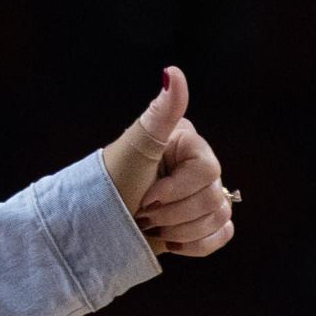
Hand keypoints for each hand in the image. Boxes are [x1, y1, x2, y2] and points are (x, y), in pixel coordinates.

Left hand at [101, 66, 235, 257]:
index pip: (208, 171)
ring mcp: (201, 194)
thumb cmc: (107, 184)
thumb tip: (173, 71)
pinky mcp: (201, 221)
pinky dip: (196, 243)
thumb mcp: (133, 148)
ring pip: (221, 216)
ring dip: (181, 230)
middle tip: (142, 213)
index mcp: (186, 143)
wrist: (92, 226)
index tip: (146, 195)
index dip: (176, 189)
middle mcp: (197, 166)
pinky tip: (171, 240)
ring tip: (150, 226)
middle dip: (173, 213)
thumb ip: (159, 114)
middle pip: (215, 197)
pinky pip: (223, 234)